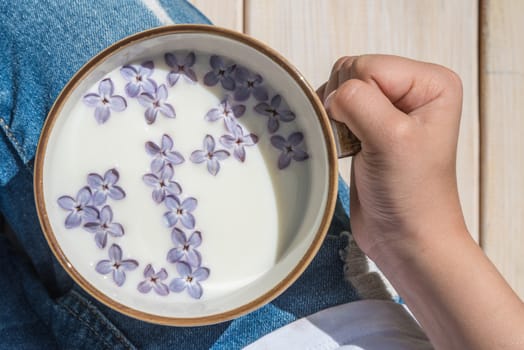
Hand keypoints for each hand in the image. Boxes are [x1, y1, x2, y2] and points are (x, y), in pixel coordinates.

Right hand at [319, 55, 523, 349]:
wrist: (405, 238)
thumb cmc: (409, 193)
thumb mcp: (391, 139)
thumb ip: (359, 102)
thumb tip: (331, 95)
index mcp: (430, 82)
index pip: (368, 66)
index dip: (356, 98)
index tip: (368, 136)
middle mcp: (411, 89)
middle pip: (352, 74)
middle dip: (345, 108)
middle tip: (360, 142)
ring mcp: (389, 109)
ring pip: (339, 92)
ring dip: (335, 119)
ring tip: (353, 147)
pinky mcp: (369, 128)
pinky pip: (336, 111)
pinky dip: (331, 128)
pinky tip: (345, 149)